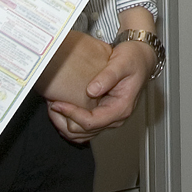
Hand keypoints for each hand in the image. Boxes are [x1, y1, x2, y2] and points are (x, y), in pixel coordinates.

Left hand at [46, 14, 156, 142]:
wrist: (140, 57)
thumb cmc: (133, 59)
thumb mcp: (122, 63)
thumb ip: (108, 76)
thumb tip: (92, 90)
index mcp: (121, 108)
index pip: (92, 122)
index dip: (73, 114)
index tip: (58, 103)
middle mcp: (115, 117)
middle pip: (85, 132)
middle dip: (65, 120)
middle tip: (52, 104)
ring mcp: (108, 117)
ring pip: (82, 134)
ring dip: (65, 124)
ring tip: (54, 106)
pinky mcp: (102, 114)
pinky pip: (83, 127)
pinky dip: (70, 121)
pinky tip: (62, 108)